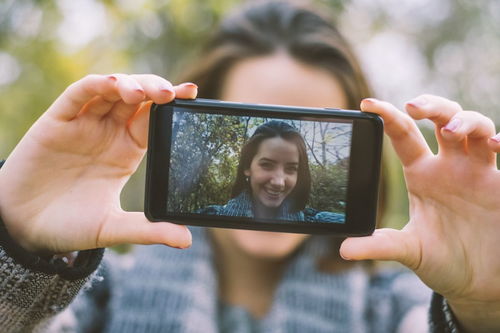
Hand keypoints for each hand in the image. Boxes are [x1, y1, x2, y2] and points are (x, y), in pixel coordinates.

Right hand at [0, 74, 196, 253]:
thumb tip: (187, 241)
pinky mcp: (56, 122)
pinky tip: (111, 83)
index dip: (172, 105)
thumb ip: (148, 230)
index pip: (153, 119)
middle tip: (173, 93)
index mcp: (126, 150)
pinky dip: (95, 86)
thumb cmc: (70, 225)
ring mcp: (82, 125)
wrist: (24, 230)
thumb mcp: (112, 228)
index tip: (192, 96)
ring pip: (110, 91)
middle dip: (156, 90)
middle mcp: (107, 132)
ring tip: (145, 92)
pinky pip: (77, 96)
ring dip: (129, 85)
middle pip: (136, 98)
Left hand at [340, 95, 499, 331]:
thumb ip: (379, 245)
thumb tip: (344, 249)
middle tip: (414, 106)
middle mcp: (449, 166)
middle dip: (431, 106)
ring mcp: (478, 172)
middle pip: (442, 119)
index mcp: (422, 174)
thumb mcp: (409, 251)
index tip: (367, 103)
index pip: (403, 136)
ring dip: (466, 120)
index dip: (388, 116)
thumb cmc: (442, 261)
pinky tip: (494, 145)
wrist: (478, 283)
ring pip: (476, 127)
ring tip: (450, 130)